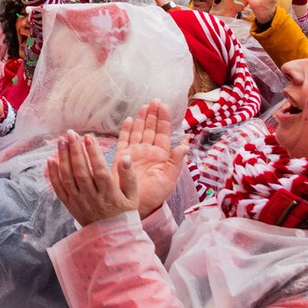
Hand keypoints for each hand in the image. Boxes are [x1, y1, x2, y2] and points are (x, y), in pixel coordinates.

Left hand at [46, 131, 138, 226]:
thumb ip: (129, 176)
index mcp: (109, 195)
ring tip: (61, 141)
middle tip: (71, 133)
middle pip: (81, 172)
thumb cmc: (124, 213)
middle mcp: (92, 198)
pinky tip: (50, 159)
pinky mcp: (69, 205)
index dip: (94, 154)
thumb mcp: (132, 196)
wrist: (112, 238)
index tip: (89, 137)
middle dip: (75, 150)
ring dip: (63, 158)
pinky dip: (53, 174)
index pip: (100, 171)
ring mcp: (79, 202)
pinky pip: (59, 189)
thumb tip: (125, 157)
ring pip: (68, 178)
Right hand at [113, 101, 187, 218]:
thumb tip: (186, 143)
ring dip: (141, 119)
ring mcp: (134, 153)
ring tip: (144, 106)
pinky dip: (126, 129)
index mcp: (160, 156)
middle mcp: (147, 152)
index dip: (163, 120)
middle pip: (150, 129)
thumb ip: (176, 161)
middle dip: (153, 115)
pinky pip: (124, 140)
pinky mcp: (122, 157)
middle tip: (155, 100)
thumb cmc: (154, 196)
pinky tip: (129, 120)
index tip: (164, 106)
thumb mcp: (168, 180)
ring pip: (138, 131)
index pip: (162, 133)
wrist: (136, 207)